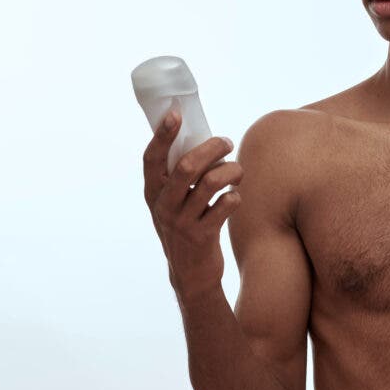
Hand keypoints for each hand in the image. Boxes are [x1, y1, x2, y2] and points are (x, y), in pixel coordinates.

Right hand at [142, 105, 243, 301]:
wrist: (191, 275)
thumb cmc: (187, 227)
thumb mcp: (173, 204)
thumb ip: (180, 178)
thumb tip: (204, 139)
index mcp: (153, 193)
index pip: (152, 158)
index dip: (162, 135)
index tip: (175, 114)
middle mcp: (164, 206)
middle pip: (188, 166)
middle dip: (212, 148)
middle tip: (227, 142)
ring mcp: (181, 223)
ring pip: (211, 183)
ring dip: (231, 170)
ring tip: (237, 171)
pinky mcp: (202, 236)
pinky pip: (226, 205)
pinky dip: (235, 196)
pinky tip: (234, 198)